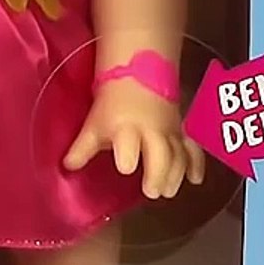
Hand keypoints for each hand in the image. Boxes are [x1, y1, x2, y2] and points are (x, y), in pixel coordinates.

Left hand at [65, 79, 205, 199]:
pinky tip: (196, 179)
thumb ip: (83, 148)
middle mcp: (151, 130)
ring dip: (176, 173)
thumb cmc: (112, 103)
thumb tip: (66, 167)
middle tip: (152, 191)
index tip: (125, 167)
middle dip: (158, 172)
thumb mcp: (94, 124)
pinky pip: (193, 148)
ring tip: (169, 190)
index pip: (129, 142)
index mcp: (126, 128)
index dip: (128, 155)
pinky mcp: (180, 132)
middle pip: (160, 152)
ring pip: (178, 154)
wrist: (138, 72)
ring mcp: (169, 131)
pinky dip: (196, 163)